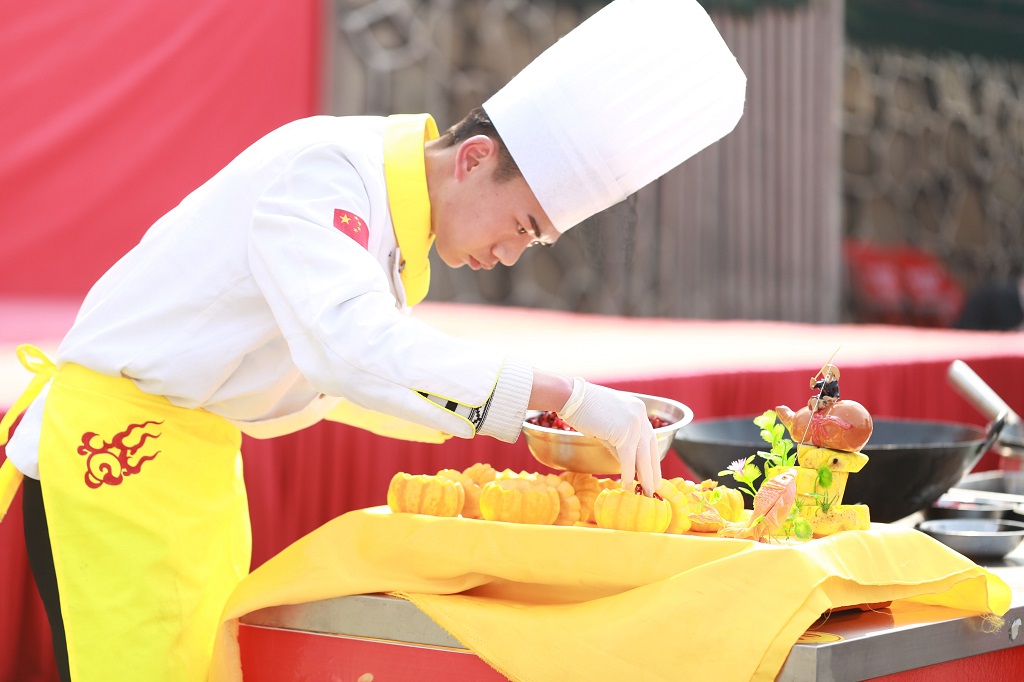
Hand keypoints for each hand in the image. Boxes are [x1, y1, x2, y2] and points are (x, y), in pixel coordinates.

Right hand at [558, 379, 660, 495]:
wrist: (571, 396)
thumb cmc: (584, 409)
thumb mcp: (608, 425)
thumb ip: (619, 442)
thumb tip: (627, 464)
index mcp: (638, 410)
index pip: (650, 439)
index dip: (652, 458)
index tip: (653, 474)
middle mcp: (640, 414)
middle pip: (650, 447)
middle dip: (652, 470)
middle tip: (653, 488)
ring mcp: (633, 421)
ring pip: (642, 455)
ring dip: (644, 475)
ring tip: (645, 492)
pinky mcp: (623, 430)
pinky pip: (628, 456)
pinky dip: (628, 472)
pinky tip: (627, 484)